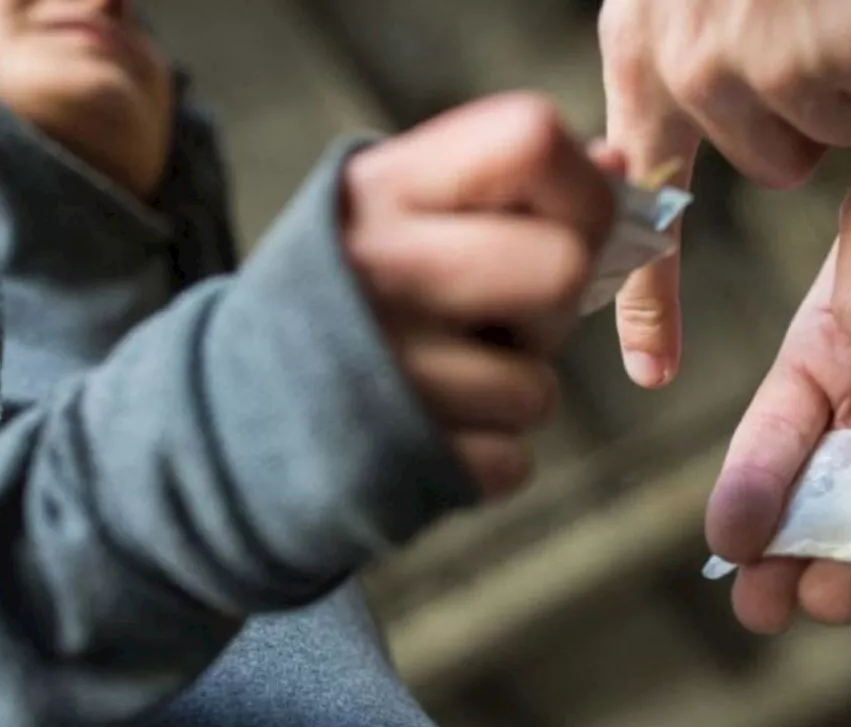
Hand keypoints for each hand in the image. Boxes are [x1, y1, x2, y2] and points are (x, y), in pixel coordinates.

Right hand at [342, 94, 617, 498]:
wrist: (231, 414)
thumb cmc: (346, 297)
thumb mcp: (396, 214)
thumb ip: (499, 185)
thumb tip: (618, 162)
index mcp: (383, 189)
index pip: (533, 140)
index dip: (583, 189)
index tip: (573, 225)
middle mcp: (378, 269)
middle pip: (562, 269)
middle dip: (553, 307)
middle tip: (501, 318)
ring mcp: (387, 373)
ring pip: (538, 389)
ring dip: (510, 394)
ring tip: (440, 380)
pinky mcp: (402, 463)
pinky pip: (512, 461)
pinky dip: (486, 457)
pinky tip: (430, 432)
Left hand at [599, 0, 850, 386]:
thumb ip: (670, 77)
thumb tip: (661, 166)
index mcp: (642, 60)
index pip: (647, 211)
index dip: (652, 301)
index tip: (653, 372)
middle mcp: (692, 70)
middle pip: (778, 163)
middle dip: (802, 114)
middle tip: (800, 27)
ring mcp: (774, 59)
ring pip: (837, 128)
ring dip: (847, 73)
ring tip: (830, 3)